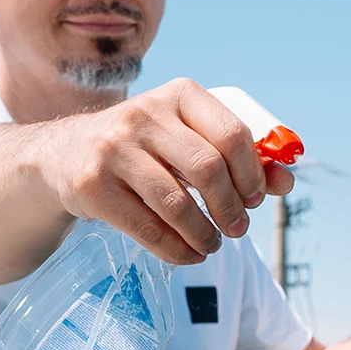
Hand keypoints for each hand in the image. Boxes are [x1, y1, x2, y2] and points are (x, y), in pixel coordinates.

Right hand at [37, 78, 295, 263]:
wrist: (64, 154)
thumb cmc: (146, 148)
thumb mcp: (189, 140)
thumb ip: (240, 158)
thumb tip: (286, 181)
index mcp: (179, 95)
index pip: (233, 134)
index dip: (253, 173)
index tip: (256, 199)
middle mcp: (144, 114)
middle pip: (208, 169)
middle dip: (231, 207)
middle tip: (238, 229)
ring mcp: (113, 148)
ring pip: (176, 203)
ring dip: (204, 234)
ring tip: (212, 245)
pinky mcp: (92, 185)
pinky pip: (147, 227)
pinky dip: (176, 250)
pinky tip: (189, 254)